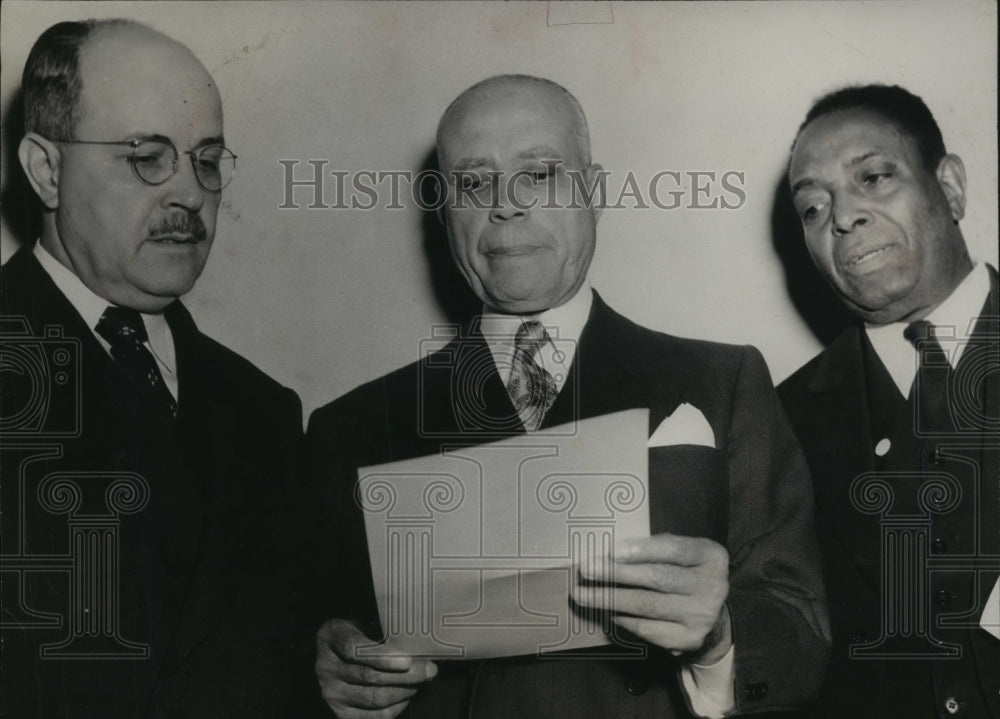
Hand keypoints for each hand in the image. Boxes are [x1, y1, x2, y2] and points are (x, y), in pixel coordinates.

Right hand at [315, 618, 437, 718]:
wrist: (331, 657)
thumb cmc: (355, 634)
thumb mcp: (361, 619)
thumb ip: (380, 625)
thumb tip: (417, 637)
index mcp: (331, 637)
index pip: (355, 649)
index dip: (382, 657)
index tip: (407, 660)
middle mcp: (326, 668)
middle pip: (369, 677)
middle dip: (405, 675)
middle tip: (429, 669)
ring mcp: (332, 694)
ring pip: (374, 698)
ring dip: (405, 691)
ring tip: (422, 680)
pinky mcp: (342, 714)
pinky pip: (375, 716)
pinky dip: (397, 706)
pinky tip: (408, 693)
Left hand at [571, 533, 731, 662]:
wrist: (713, 617)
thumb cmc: (685, 574)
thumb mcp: (681, 554)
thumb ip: (655, 548)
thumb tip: (608, 551)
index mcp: (711, 556)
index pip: (675, 549)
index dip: (642, 549)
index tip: (611, 550)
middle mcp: (712, 586)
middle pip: (658, 578)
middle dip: (617, 573)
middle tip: (586, 570)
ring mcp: (702, 616)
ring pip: (648, 606)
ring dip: (610, 599)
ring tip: (582, 594)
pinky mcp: (689, 640)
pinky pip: (647, 629)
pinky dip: (622, 619)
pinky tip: (606, 612)